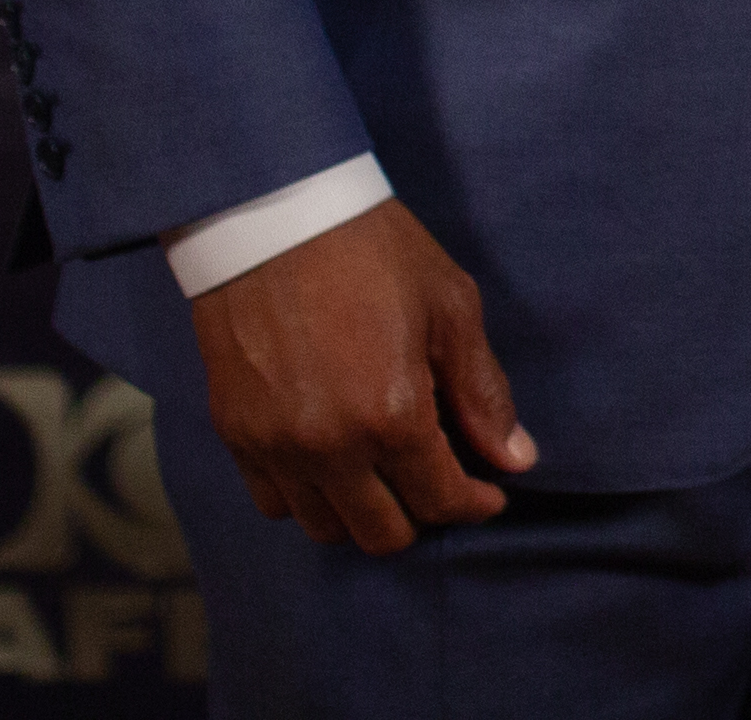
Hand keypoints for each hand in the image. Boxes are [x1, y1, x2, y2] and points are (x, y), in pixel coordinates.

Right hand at [188, 197, 536, 554]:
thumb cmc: (374, 253)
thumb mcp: (451, 308)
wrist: (274, 218)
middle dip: (423, 515)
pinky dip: (310, 497)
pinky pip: (274, 502)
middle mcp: (328, 448)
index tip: (492, 493)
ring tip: (390, 474)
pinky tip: (336, 463)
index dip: (475, 503)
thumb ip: (482, 392)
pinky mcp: (235, 436)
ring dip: (365, 513)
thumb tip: (515, 457)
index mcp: (390, 416)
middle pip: (381, 533)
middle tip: (443, 480)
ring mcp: (274, 448)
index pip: (440, 499)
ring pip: (324, 527)